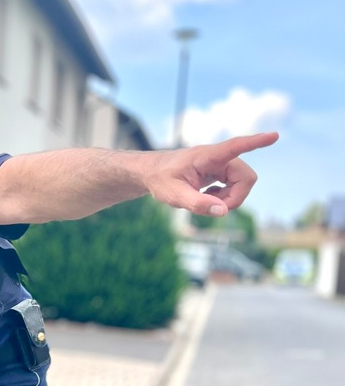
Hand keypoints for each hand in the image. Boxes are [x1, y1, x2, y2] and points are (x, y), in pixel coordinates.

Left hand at [148, 132, 277, 216]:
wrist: (151, 173)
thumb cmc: (160, 179)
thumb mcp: (173, 195)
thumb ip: (197, 203)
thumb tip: (223, 211)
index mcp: (206, 156)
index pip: (235, 146)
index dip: (255, 142)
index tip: (274, 135)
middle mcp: (218, 158)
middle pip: (246, 177)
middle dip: (236, 197)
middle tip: (214, 207)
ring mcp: (221, 165)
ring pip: (242, 184)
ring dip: (229, 198)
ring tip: (205, 199)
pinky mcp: (220, 173)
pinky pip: (235, 187)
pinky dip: (224, 197)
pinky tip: (207, 196)